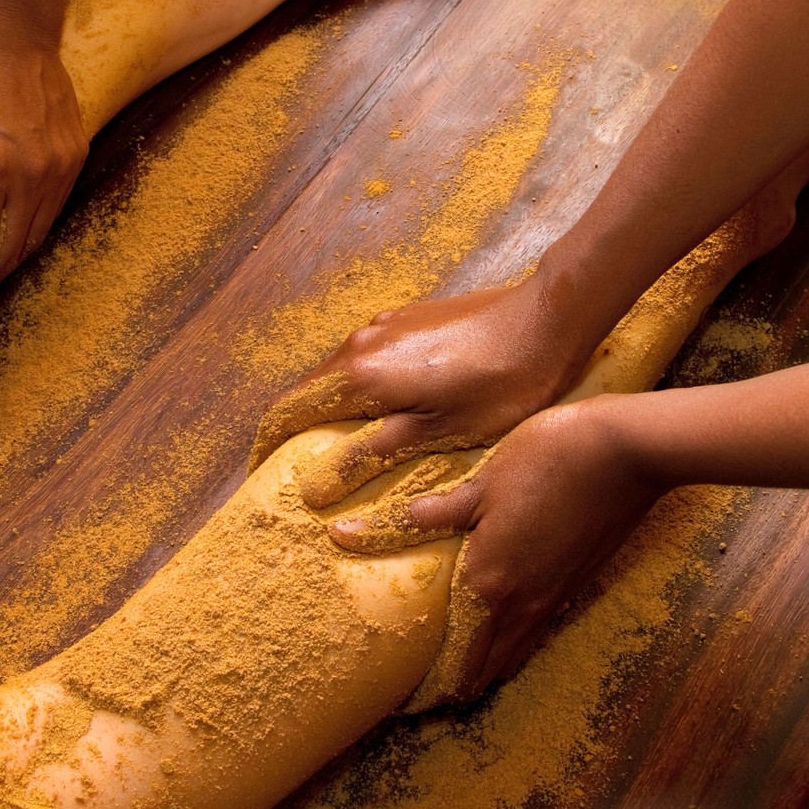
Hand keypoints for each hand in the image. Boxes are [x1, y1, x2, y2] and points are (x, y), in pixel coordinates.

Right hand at [253, 279, 600, 502]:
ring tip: (339, 450)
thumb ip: (371, 456)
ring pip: (337, 374)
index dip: (266, 447)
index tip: (260, 478)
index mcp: (360, 375)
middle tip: (299, 475)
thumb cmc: (500, 386)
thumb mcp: (438, 434)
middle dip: (293, 433)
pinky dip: (357, 390)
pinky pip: (365, 359)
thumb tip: (313, 490)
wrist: (548, 320)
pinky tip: (383, 412)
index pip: (286, 412)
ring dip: (327, 410)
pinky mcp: (406, 318)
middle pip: (306, 392)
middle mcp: (360, 343)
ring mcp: (383, 324)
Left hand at [330, 396, 664, 704]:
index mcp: (488, 583)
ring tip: (455, 671)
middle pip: (482, 670)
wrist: (627, 453)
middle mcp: (521, 604)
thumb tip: (348, 533)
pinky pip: (534, 632)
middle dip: (450, 688)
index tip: (400, 702)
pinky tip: (502, 629)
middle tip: (420, 693)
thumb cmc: (549, 458)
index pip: (452, 660)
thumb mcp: (480, 483)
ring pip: (512, 654)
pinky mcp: (575, 584)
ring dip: (483, 670)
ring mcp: (553, 598)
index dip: (425, 690)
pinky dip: (512, 645)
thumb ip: (425, 516)